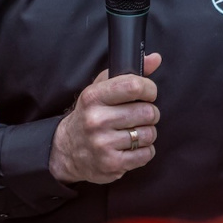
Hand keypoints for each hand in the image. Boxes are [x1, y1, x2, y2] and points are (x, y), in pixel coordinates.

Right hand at [48, 52, 161, 184]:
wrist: (67, 149)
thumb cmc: (90, 114)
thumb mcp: (101, 89)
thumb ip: (128, 73)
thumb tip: (155, 58)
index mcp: (93, 96)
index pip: (133, 86)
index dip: (149, 89)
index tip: (148, 93)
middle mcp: (96, 119)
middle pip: (147, 112)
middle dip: (150, 113)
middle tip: (141, 115)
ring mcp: (103, 143)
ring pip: (149, 134)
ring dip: (147, 133)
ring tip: (134, 131)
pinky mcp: (111, 164)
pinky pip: (146, 154)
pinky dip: (145, 150)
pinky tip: (132, 146)